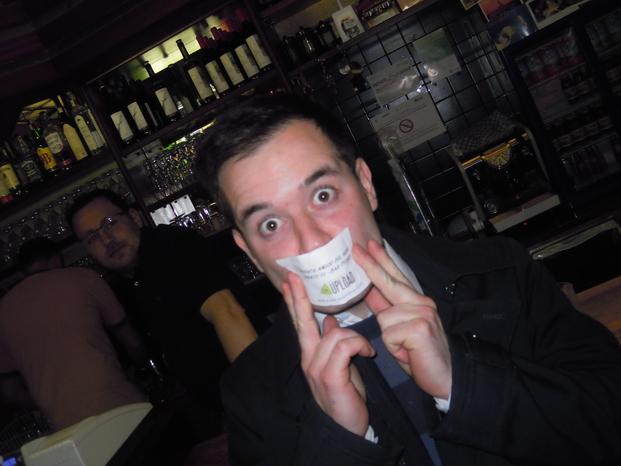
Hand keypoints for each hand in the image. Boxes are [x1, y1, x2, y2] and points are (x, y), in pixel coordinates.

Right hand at [282, 272, 374, 435]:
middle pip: (302, 322)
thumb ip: (333, 341)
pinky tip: (368, 353)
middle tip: (293, 278)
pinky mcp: (330, 376)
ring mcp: (317, 368)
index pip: (300, 322)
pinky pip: (345, 346)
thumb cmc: (346, 394)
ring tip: (367, 351)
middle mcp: (308, 358)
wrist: (347, 427)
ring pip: (335, 335)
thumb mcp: (340, 364)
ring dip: (355, 338)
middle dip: (299, 298)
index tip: (290, 281)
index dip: (295, 300)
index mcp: (310, 353)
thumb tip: (330, 320)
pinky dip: (360, 345)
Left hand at [353, 239, 451, 399]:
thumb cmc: (422, 355)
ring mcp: (422, 313)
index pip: (396, 277)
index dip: (382, 260)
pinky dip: (394, 348)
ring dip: (390, 339)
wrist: (448, 377)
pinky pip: (389, 334)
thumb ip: (387, 310)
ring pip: (384, 318)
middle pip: (389, 282)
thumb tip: (370, 292)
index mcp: (417, 302)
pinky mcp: (419, 327)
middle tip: (357, 249)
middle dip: (371, 266)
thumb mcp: (400, 331)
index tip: (371, 245)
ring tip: (406, 350)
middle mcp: (421, 303)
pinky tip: (409, 353)